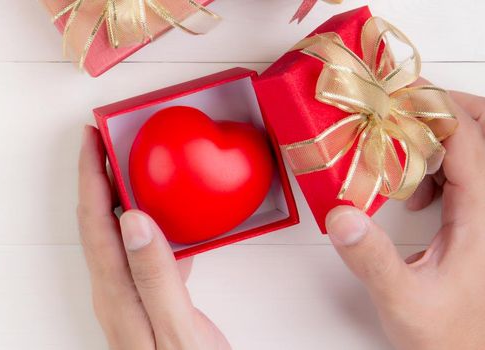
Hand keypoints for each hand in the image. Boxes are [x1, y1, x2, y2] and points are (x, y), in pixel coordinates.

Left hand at [77, 126, 229, 349]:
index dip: (90, 175)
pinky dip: (152, 226)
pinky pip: (142, 253)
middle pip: (98, 222)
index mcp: (118, 292)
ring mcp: (130, 298)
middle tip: (106, 140)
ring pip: (118, 234)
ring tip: (133, 166)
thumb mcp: (176, 329)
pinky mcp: (148, 305)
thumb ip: (156, 277)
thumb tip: (135, 220)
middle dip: (98, 177)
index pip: (96, 221)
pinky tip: (173, 221)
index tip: (90, 137)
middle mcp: (115, 291)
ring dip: (122, 197)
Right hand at [324, 90, 484, 349]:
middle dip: (449, 110)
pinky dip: (440, 167)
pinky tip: (415, 192)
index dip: (435, 109)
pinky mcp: (477, 227)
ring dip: (442, 139)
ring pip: (479, 152)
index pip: (468, 139)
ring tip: (403, 152)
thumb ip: (371, 258)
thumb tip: (342, 215)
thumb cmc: (448, 337)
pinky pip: (469, 176)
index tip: (397, 97)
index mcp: (481, 216)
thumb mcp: (402, 299)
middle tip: (406, 107)